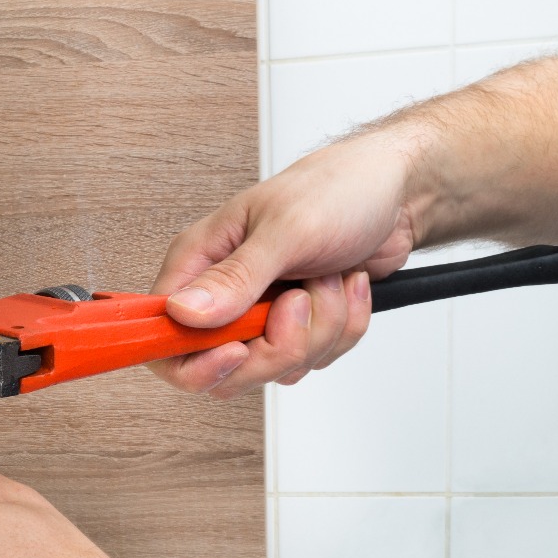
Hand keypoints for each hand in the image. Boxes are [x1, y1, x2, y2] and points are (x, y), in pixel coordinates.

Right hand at [149, 133, 424, 396]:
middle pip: (226, 368)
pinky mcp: (298, 326)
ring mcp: (262, 314)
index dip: (193, 360)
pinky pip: (314, 359)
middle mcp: (224, 293)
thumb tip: (182, 313)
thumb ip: (235, 277)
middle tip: (300, 301)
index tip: (237, 349)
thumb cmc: (338, 189)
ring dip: (320, 328)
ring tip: (328, 278)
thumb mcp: (286, 229)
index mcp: (201, 261)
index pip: (162, 334)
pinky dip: (343, 327)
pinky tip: (346, 286)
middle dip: (278, 344)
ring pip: (276, 366)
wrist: (395, 191)